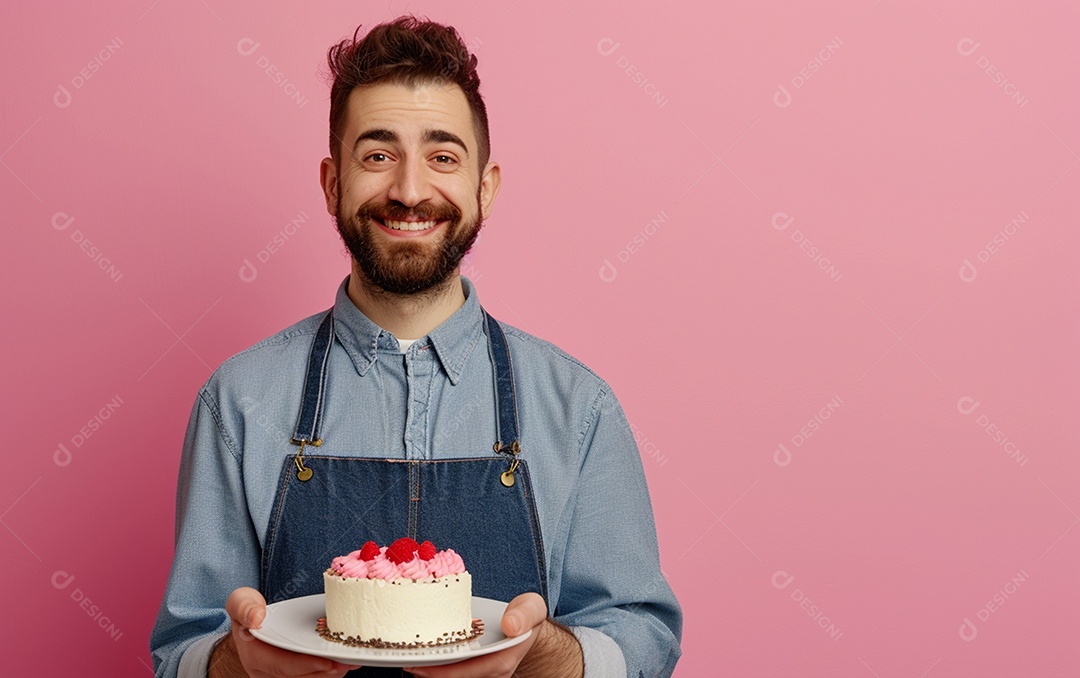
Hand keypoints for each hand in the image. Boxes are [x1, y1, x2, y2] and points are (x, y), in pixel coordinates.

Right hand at [209, 586, 360, 677]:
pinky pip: (315, 675)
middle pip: (303, 677)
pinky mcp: (296, 673)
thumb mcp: (240, 602)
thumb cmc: (248, 612)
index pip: (284, 666)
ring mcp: (283, 675)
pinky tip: (348, 659)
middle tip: (352, 660)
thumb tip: (257, 618)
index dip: (308, 666)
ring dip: (333, 672)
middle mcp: (270, 673)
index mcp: (257, 658)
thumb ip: (245, 607)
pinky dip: (331, 669)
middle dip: (329, 671)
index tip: (330, 662)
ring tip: (355, 660)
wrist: (249, 626)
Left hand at [409, 592, 581, 677]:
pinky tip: (419, 654)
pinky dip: (434, 665)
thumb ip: (524, 616)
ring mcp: (480, 672)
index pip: (466, 672)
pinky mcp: (473, 667)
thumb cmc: (527, 616)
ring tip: (405, 657)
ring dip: (429, 670)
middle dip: (428, 672)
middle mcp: (489, 672)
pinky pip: (452, 670)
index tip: (418, 665)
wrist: (529, 625)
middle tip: (403, 660)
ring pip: (450, 676)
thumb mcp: (532, 609)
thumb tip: (510, 626)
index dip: (441, 672)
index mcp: (501, 662)